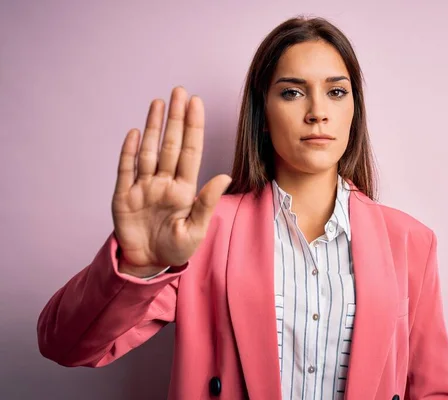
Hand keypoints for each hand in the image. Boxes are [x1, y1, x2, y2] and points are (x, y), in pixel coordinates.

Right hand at [111, 87, 230, 276]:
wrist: (148, 263)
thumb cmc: (176, 247)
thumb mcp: (196, 229)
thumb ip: (207, 202)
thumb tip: (225, 176)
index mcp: (184, 189)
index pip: (190, 151)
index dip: (193, 127)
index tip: (196, 104)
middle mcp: (164, 182)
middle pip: (170, 144)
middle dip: (175, 119)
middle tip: (179, 92)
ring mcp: (143, 186)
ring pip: (149, 151)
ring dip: (153, 127)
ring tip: (159, 103)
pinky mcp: (124, 196)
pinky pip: (126, 169)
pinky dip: (129, 151)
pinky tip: (135, 132)